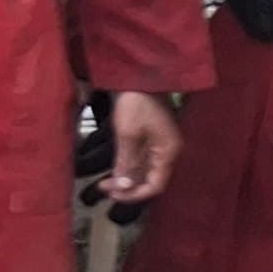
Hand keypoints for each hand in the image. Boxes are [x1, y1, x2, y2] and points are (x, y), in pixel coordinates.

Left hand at [100, 90, 181, 206]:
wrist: (138, 75)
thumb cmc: (136, 101)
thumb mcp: (127, 134)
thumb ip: (127, 162)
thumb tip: (124, 187)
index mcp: (168, 152)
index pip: (156, 185)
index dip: (135, 194)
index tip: (114, 195)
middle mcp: (167, 151)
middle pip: (150, 179)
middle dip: (127, 187)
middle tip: (104, 188)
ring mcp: (159, 144)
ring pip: (144, 170)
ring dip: (125, 178)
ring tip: (104, 182)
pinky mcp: (150, 137)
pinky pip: (141, 159)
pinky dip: (127, 166)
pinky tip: (113, 170)